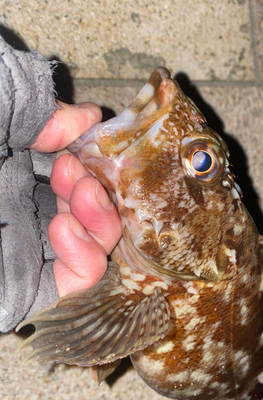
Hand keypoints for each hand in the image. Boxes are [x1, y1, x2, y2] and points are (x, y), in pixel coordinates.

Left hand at [30, 100, 121, 296]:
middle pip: (96, 211)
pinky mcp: (31, 287)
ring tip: (82, 194)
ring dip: (101, 221)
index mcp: (21, 173)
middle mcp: (32, 211)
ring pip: (97, 246)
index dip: (95, 163)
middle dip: (101, 192)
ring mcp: (35, 251)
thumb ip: (37, 108)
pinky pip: (76, 282)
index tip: (86, 145)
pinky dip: (86, 258)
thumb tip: (90, 117)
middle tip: (82, 175)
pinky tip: (65, 228)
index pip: (79, 175)